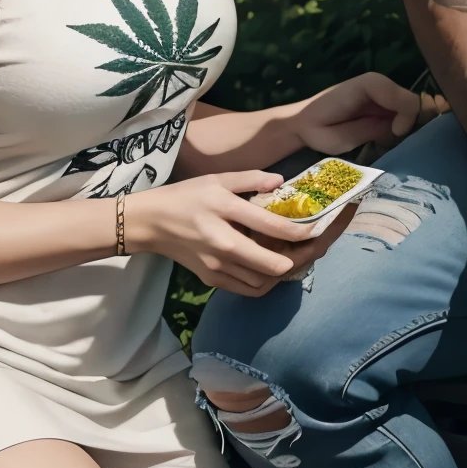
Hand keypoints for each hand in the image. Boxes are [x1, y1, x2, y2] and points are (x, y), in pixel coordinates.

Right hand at [125, 171, 346, 296]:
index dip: (302, 231)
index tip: (317, 227)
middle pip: (274, 265)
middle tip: (311, 247)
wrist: (149, 223)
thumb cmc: (185, 196)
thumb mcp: (217, 179)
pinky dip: (266, 281)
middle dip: (299, 258)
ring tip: (294, 255)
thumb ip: (250, 179)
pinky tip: (271, 267)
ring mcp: (217, 266)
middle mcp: (223, 244)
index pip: (273, 227)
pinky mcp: (212, 280)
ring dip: (283, 271)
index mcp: (225, 212)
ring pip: (265, 281)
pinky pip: (249, 288)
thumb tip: (281, 182)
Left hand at [293, 72, 423, 155]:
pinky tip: (389, 140)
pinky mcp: (384, 107)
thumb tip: (400, 129)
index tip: (395, 135)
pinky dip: (403, 130)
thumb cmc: (317, 130)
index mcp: (370, 85)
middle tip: (397, 142)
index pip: (407, 100)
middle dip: (414, 125)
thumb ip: (372, 130)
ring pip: (414, 112)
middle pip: (416, 104)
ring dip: (409, 129)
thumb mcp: (341, 136)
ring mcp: (384, 95)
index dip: (408, 119)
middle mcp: (381, 85)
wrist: (303, 124)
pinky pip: (405, 117)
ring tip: (392, 142)